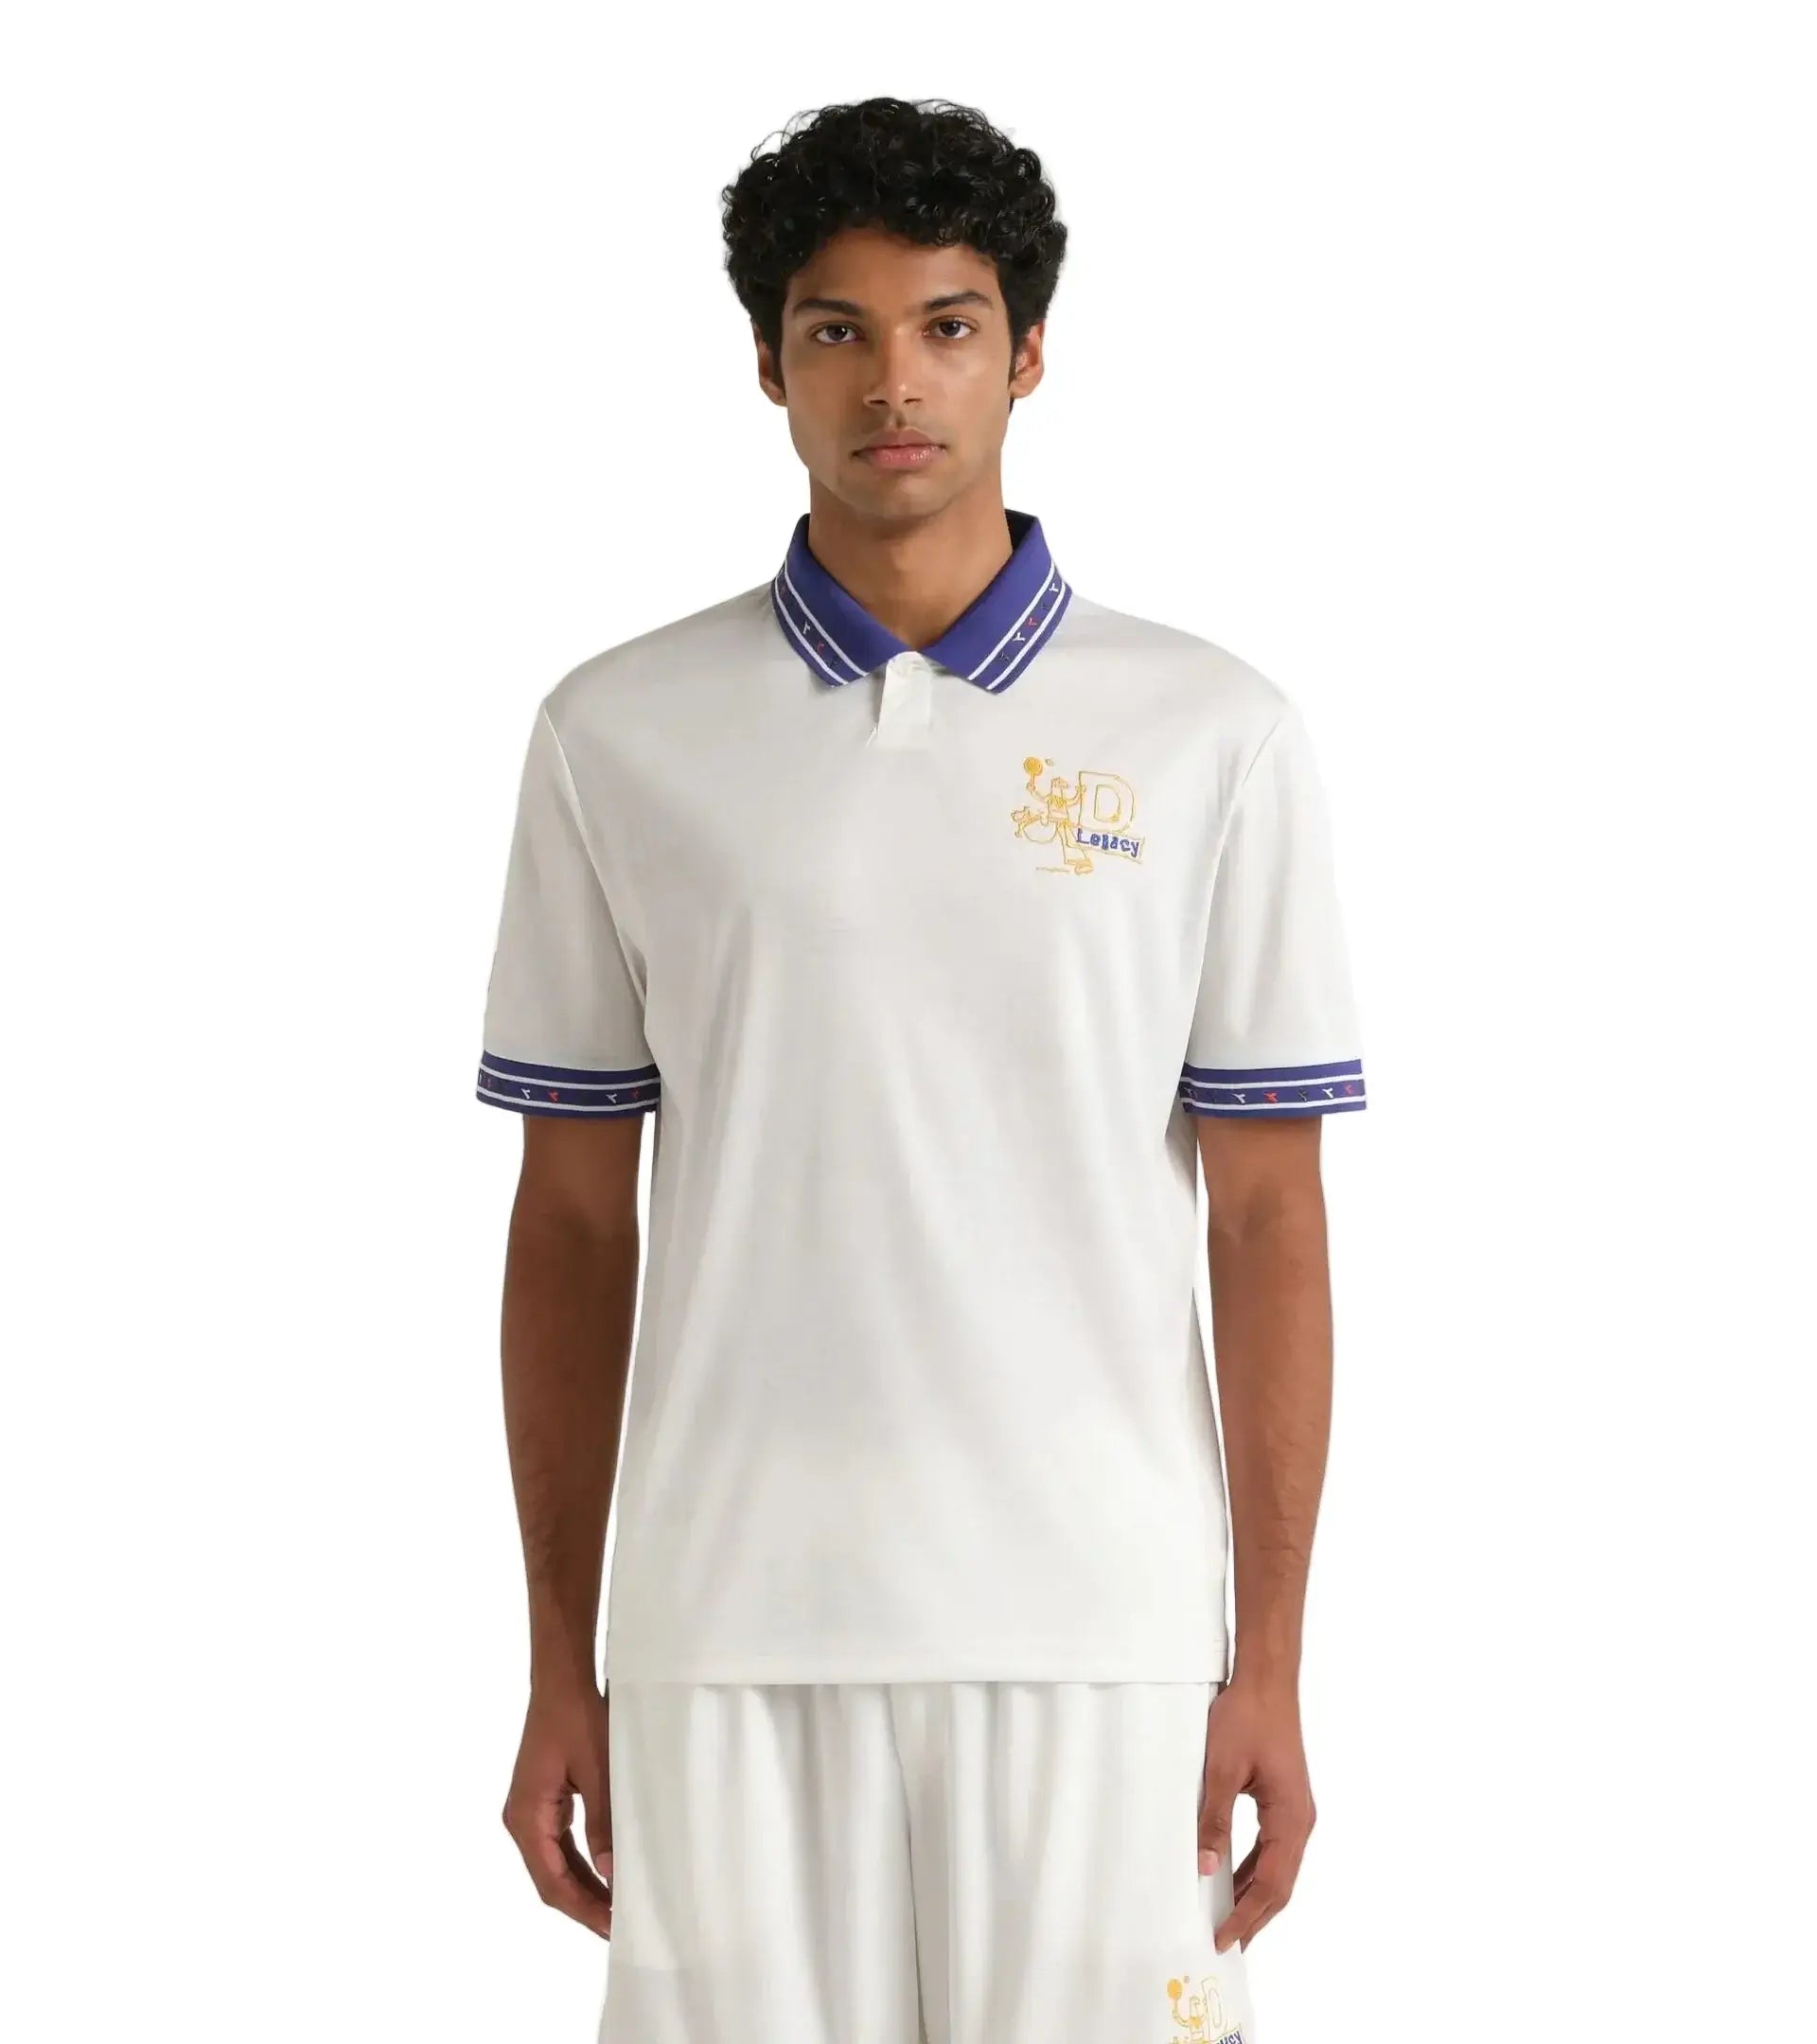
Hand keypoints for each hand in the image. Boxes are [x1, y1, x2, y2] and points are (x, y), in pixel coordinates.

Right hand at [501, 1676, 614, 1938]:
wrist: (562, 1679)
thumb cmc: (579, 1718)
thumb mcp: (599, 1772)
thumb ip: (602, 1824)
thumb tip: (610, 1875)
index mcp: (526, 1816)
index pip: (552, 1880)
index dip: (582, 1908)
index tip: (610, 1927)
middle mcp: (520, 1819)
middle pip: (550, 1877)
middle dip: (583, 1903)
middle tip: (617, 1925)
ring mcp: (529, 1810)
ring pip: (554, 1863)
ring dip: (582, 1885)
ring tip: (613, 1907)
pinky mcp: (542, 1800)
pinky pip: (558, 1844)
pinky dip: (579, 1862)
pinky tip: (603, 1874)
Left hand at [1196, 1674, 1315, 1953]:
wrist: (1266, 1680)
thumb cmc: (1246, 1718)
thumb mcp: (1221, 1770)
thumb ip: (1215, 1820)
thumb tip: (1206, 1868)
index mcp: (1291, 1818)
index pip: (1271, 1884)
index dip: (1247, 1916)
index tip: (1224, 1940)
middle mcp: (1300, 1821)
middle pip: (1280, 1884)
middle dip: (1254, 1916)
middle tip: (1226, 1943)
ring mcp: (1295, 1811)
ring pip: (1276, 1868)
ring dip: (1253, 1895)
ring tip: (1227, 1920)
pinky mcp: (1284, 1800)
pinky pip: (1271, 1847)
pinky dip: (1253, 1869)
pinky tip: (1231, 1878)